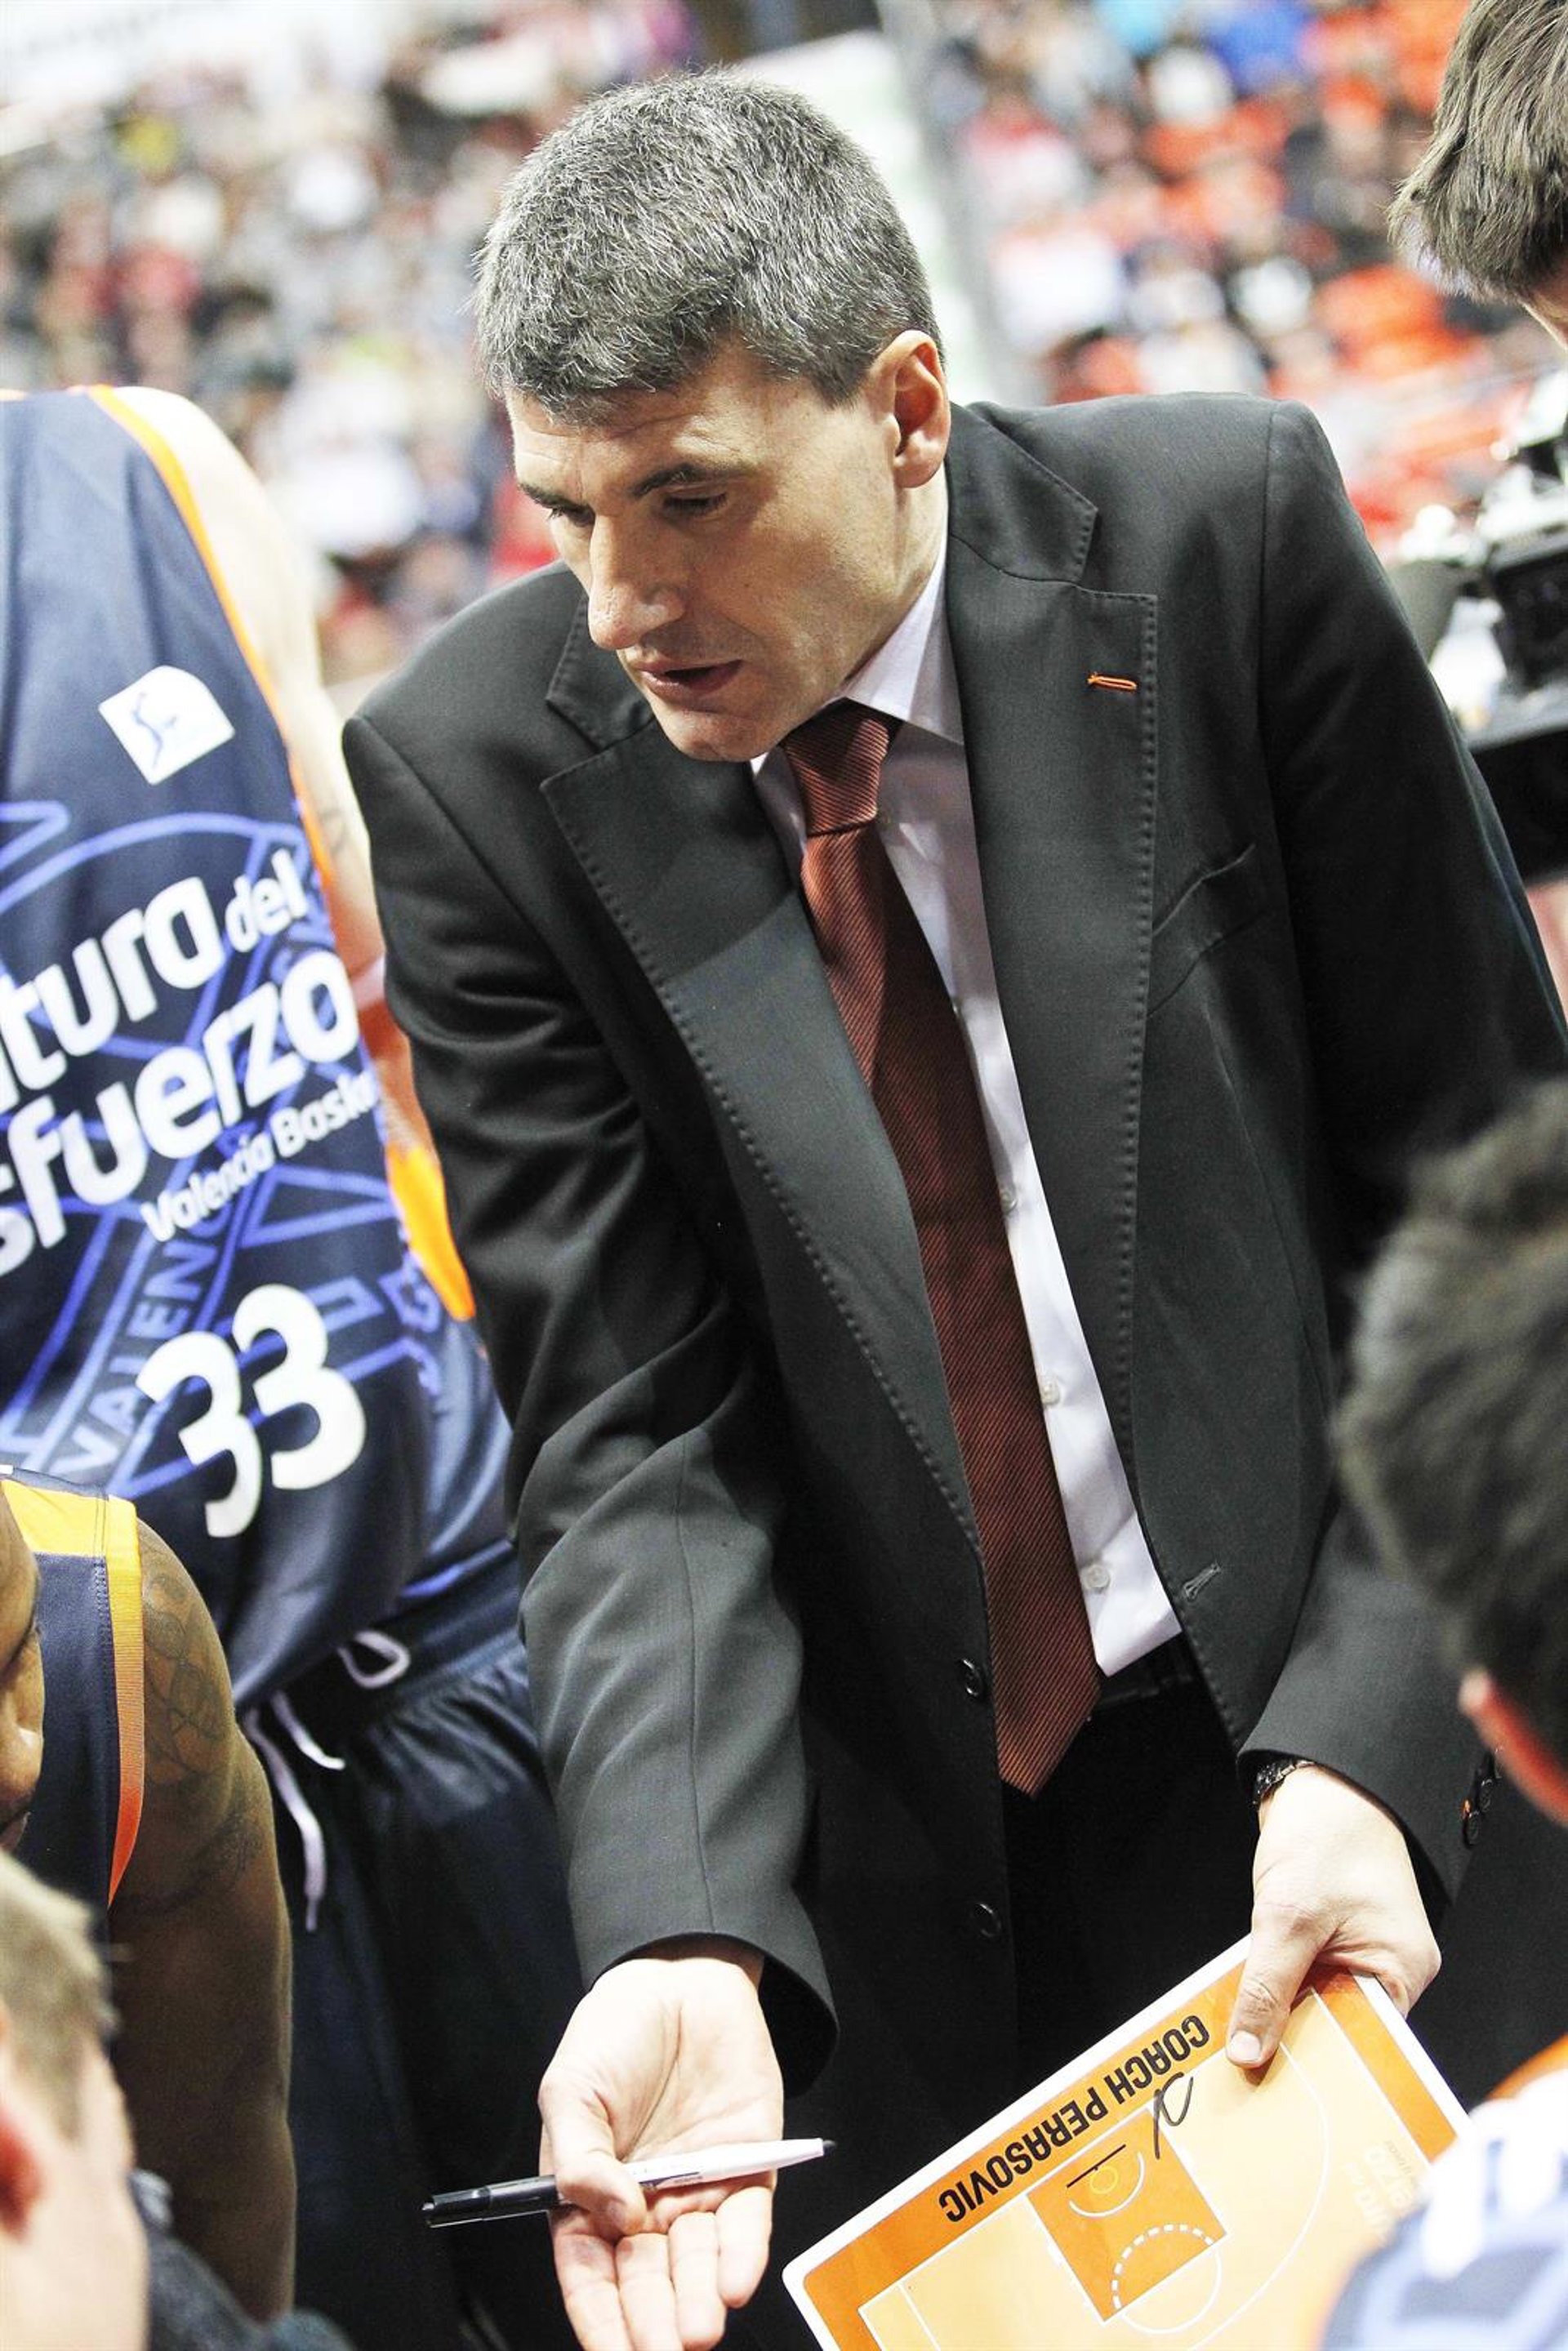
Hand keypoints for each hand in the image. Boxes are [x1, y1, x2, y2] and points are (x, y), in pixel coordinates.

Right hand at [539, 1938, 784, 2350]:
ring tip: (700, 2331)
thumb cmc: (613, 2034)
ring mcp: (698, 2193)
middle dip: (655, 2325)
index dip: (600, 2319)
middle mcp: (646, 2210)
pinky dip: (742, 2255)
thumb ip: (579, 2156)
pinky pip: (745, 2224)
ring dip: (699, 2302)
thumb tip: (614, 2217)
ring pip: (699, 2266)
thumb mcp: (571, 2088)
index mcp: (592, 2200)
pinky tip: (736, 2283)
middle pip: (648, 2284)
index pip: (592, 2277)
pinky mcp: (748, 2169)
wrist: (680, 1976)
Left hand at [1227, 1764, 1438, 2070]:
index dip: (1318, 2069)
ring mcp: (1361, 1954)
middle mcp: (1389, 1970)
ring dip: (1276, 2019)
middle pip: (1337, 2031)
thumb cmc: (1323, 1838)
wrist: (1322, 1779)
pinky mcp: (1332, 1939)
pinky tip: (1240, 2011)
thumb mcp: (1287, 1916)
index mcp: (1400, 1970)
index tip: (1272, 2098)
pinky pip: (1303, 1981)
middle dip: (1292, 2049)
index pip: (1363, 2045)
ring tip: (1232, 2056)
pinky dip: (1274, 1991)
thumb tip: (1248, 2054)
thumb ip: (1268, 1987)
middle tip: (1242, 2083)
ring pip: (1314, 2007)